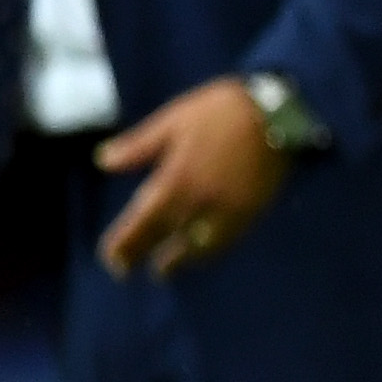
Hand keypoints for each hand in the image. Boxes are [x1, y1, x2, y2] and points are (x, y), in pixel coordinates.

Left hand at [95, 79, 292, 278]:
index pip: (144, 224)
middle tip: (125, 270)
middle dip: (144, 256)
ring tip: (166, 267)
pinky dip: (209, 252)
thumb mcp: (173, 121)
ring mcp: (228, 212)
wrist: (278, 113)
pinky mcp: (251, 212)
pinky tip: (203, 250)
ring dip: (180, 261)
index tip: (112, 258)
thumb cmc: (220, 111)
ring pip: (199, 249)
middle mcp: (200, 204)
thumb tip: (103, 162)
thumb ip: (138, 146)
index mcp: (177, 180)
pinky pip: (226, 241)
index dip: (125, 245)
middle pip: (167, 241)